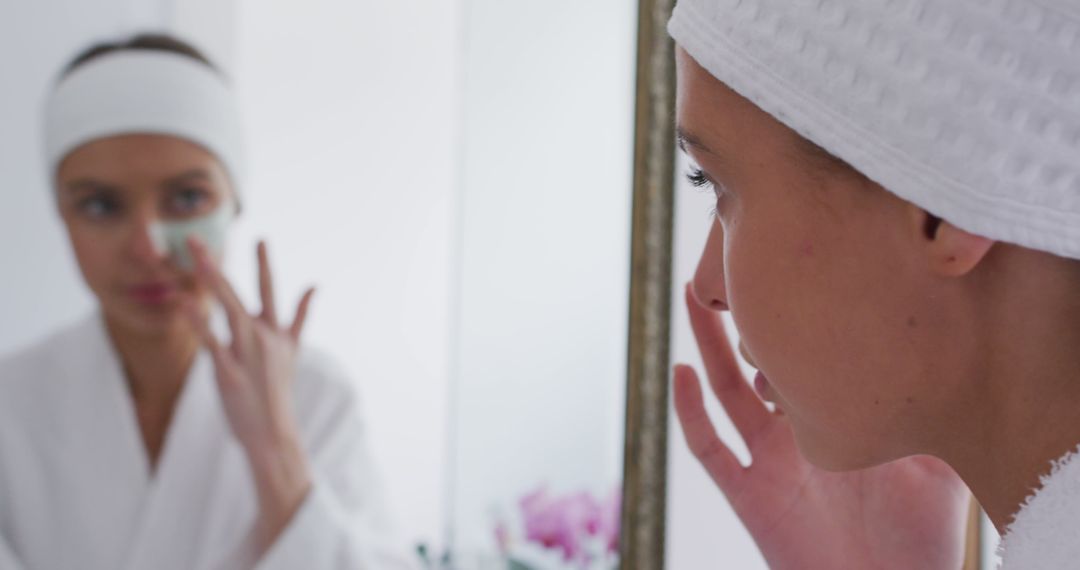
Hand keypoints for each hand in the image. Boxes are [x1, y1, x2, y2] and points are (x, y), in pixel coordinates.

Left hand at [185, 238, 315, 552]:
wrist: (275, 433)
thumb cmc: (279, 392)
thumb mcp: (293, 350)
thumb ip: (301, 316)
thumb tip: (314, 285)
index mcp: (276, 332)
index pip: (270, 290)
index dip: (264, 263)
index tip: (260, 238)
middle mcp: (263, 337)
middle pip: (239, 294)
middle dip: (215, 266)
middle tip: (195, 240)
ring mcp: (248, 354)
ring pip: (228, 310)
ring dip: (210, 283)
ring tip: (192, 260)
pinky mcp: (231, 373)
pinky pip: (213, 342)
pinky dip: (199, 321)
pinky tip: (184, 302)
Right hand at [673, 285, 969, 569]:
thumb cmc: (917, 537)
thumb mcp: (936, 462)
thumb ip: (928, 412)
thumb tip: (943, 350)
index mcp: (830, 421)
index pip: (804, 356)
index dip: (793, 315)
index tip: (793, 264)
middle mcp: (792, 434)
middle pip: (756, 360)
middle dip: (741, 315)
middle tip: (732, 263)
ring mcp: (766, 462)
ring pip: (724, 391)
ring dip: (706, 345)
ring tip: (691, 297)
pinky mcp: (748, 495)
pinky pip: (709, 448)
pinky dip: (689, 410)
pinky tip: (680, 371)